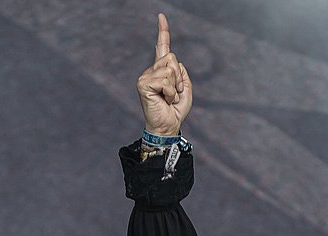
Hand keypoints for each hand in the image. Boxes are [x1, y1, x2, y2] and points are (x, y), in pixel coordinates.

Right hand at [136, 13, 191, 136]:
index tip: (161, 16)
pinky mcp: (143, 83)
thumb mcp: (185, 89)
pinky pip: (165, 79)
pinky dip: (170, 91)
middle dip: (179, 77)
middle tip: (175, 93)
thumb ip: (182, 73)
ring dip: (175, 86)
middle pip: (171, 58)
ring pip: (169, 69)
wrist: (168, 127)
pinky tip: (165, 100)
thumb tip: (173, 62)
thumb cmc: (175, 111)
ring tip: (169, 98)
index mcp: (162, 70)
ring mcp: (145, 76)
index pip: (162, 47)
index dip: (163, 31)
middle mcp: (151, 71)